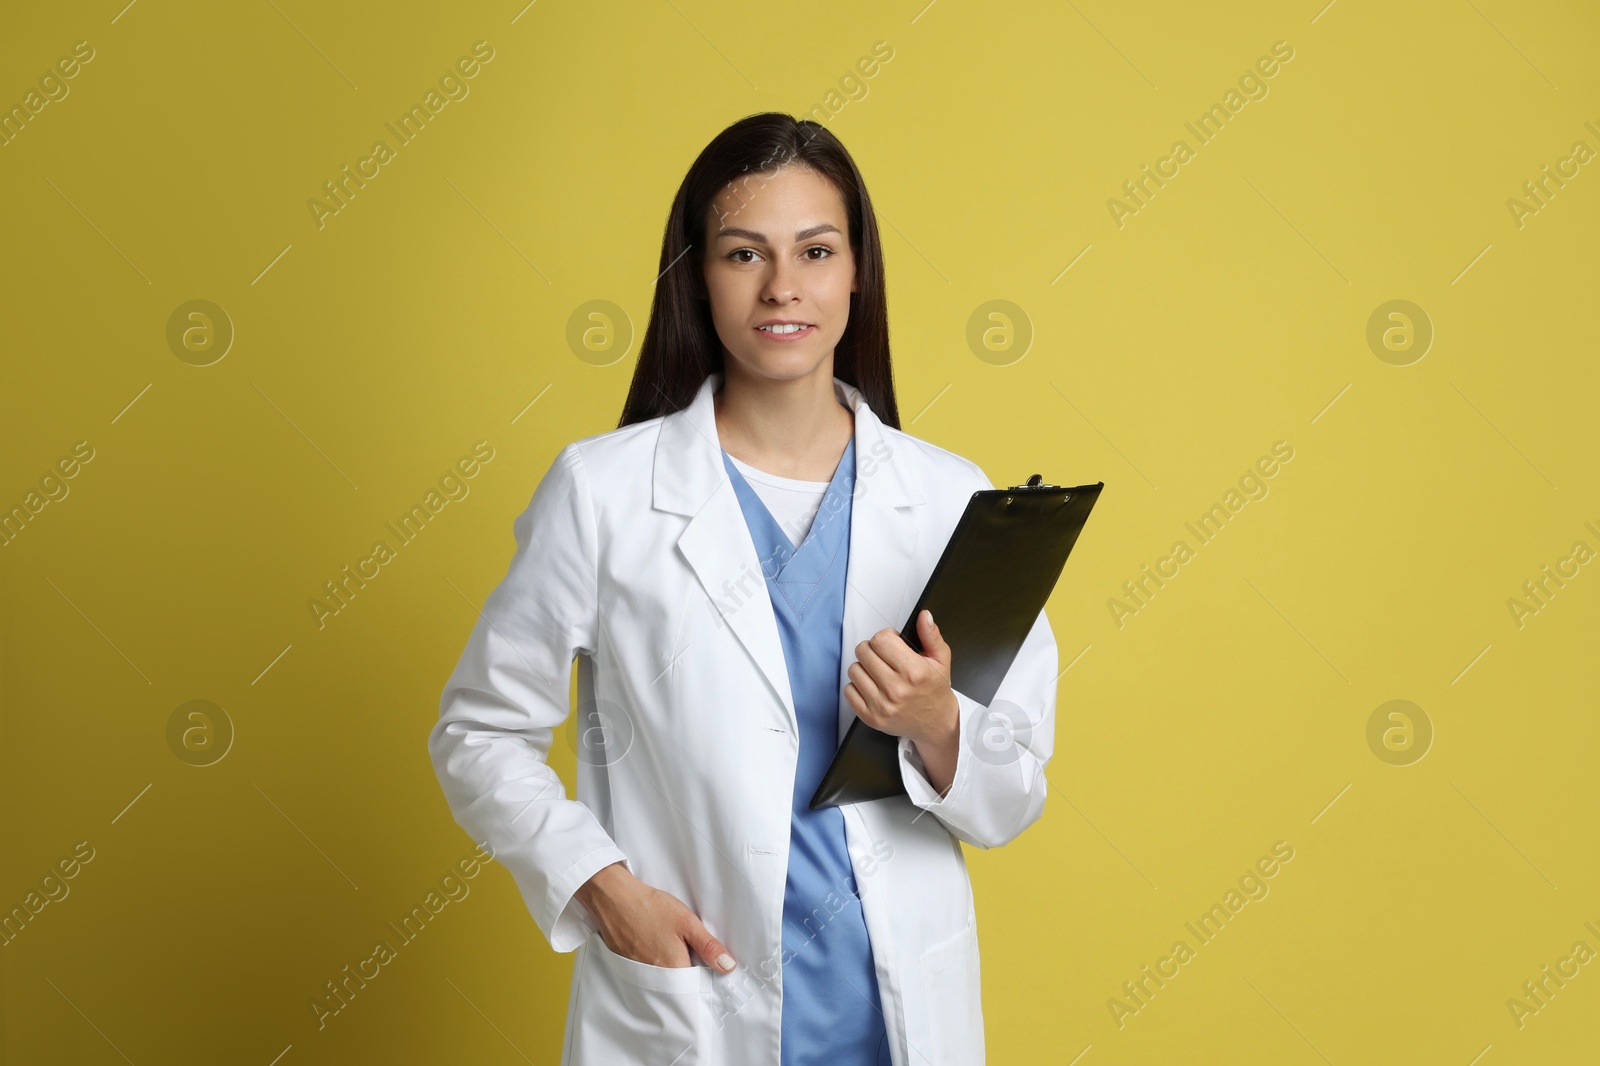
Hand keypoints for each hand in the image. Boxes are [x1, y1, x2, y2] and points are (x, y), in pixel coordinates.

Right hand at [574, 862, 736, 972]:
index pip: (695, 986)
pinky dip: (652, 962)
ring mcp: (638, 973)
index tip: (705, 963)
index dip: (702, 975)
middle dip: (685, 971)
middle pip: (677, 984)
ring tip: (667, 944)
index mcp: (673, 969)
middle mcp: (655, 978)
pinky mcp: (626, 966)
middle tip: (684, 948)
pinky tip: (652, 944)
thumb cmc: (651, 908)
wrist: (615, 899)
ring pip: (661, 978)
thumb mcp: (687, 923)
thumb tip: (728, 967)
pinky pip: (646, 973)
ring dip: (668, 967)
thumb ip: (708, 947)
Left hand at [845, 609, 959, 753]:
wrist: (935, 724)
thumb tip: (923, 616)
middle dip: (872, 649)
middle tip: (884, 657)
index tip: (892, 644)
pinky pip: (849, 691)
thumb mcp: (941, 660)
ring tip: (878, 672)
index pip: (880, 640)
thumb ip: (931, 635)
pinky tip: (872, 687)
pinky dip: (857, 686)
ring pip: (854, 669)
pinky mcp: (870, 717)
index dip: (885, 637)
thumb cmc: (935, 690)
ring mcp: (881, 705)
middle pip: (863, 652)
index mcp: (914, 671)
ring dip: (864, 667)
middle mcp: (896, 689)